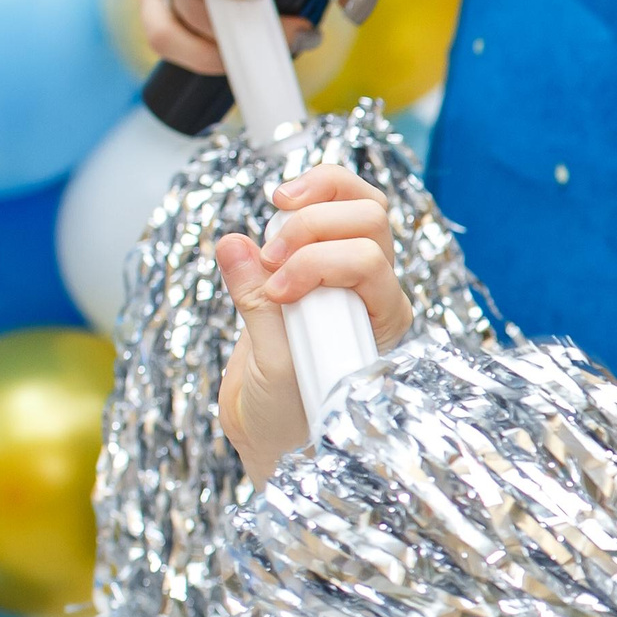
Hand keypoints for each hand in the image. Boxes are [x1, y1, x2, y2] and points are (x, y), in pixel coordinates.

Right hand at [215, 165, 412, 483]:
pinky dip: (308, 192)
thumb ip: (258, 308)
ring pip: (359, 203)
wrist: (274, 424)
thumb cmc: (287, 412)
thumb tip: (234, 245)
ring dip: (311, 203)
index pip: (368, 261)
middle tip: (269, 261)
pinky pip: (332, 206)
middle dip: (312, 227)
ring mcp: (351, 269)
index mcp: (382, 319)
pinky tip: (279, 206)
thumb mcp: (271, 370)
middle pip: (370, 220)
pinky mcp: (320, 254)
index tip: (277, 291)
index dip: (317, 263)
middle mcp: (376, 290)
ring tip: (271, 230)